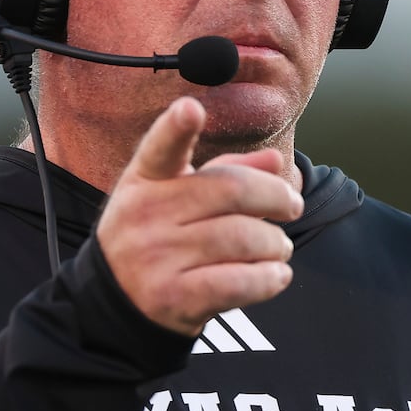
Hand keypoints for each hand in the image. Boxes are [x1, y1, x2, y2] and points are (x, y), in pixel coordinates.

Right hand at [96, 97, 303, 335]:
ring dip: (275, 244)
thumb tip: (275, 160)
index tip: (191, 109)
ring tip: (278, 247)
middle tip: (292, 206)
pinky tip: (275, 274)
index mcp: (145, 180)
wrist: (118, 302)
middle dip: (276, 197)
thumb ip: (226, 172)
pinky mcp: (173, 298)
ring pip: (243, 239)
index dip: (176, 128)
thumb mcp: (176, 196)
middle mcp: (146, 215)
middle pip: (231, 191)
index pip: (160, 149)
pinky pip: (239, 282)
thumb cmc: (158, 237)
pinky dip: (270, 278)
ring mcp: (156, 259)